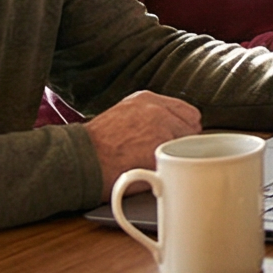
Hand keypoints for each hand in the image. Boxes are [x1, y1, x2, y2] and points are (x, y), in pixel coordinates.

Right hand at [85, 90, 199, 180]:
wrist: (80, 159)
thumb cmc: (97, 145)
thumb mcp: (123, 115)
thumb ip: (148, 116)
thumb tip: (171, 127)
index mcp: (148, 99)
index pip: (188, 112)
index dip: (184, 130)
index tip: (177, 142)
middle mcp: (157, 110)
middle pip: (192, 129)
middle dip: (184, 144)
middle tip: (168, 157)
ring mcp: (161, 129)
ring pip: (188, 147)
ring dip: (177, 158)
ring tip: (155, 165)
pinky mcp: (160, 150)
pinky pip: (178, 163)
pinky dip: (171, 171)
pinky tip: (154, 173)